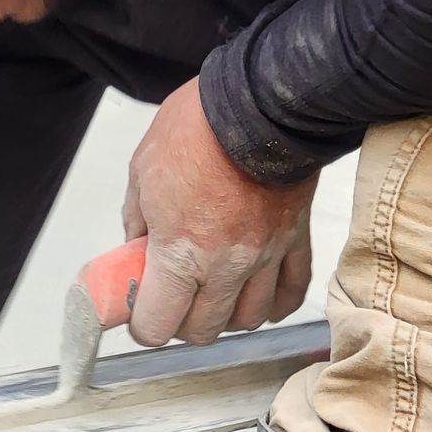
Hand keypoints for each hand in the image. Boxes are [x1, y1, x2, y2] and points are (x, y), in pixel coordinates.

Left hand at [122, 81, 316, 345]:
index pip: (158, 326)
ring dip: (227, 315)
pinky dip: (274, 304)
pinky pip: (291, 292)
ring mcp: (265, 256)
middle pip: (204, 330)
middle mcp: (225, 264)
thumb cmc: (196, 131)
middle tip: (174, 299)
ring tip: (213, 295)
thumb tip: (136, 253)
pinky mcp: (294, 240)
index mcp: (180, 252)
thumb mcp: (142, 175)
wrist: (257, 101)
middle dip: (182, 322)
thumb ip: (137, 224)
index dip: (143, 326)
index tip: (140, 314)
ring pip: (248, 318)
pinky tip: (257, 296)